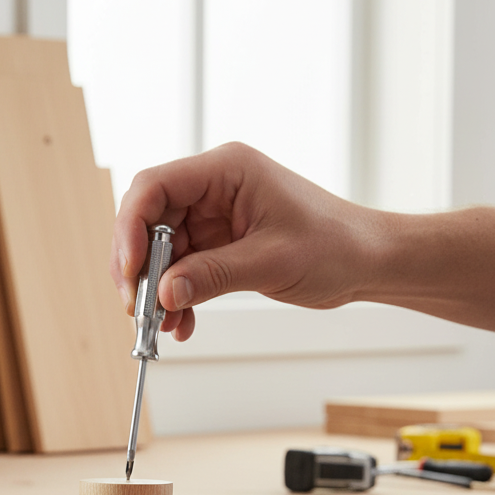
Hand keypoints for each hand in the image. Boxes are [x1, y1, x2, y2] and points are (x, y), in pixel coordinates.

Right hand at [110, 143, 384, 341]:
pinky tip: (181, 323)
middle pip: (149, 221)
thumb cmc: (335, 245)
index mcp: (226, 171)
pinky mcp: (217, 244)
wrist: (364, 262)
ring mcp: (213, 216)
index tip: (130, 271)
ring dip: (156, 290)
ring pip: (161, 251)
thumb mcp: (270, 261)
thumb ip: (213, 275)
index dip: (131, 227)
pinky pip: (181, 270)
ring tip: (162, 324)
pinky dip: (176, 297)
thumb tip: (164, 292)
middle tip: (139, 308)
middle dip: (140, 267)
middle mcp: (213, 188)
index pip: (154, 187)